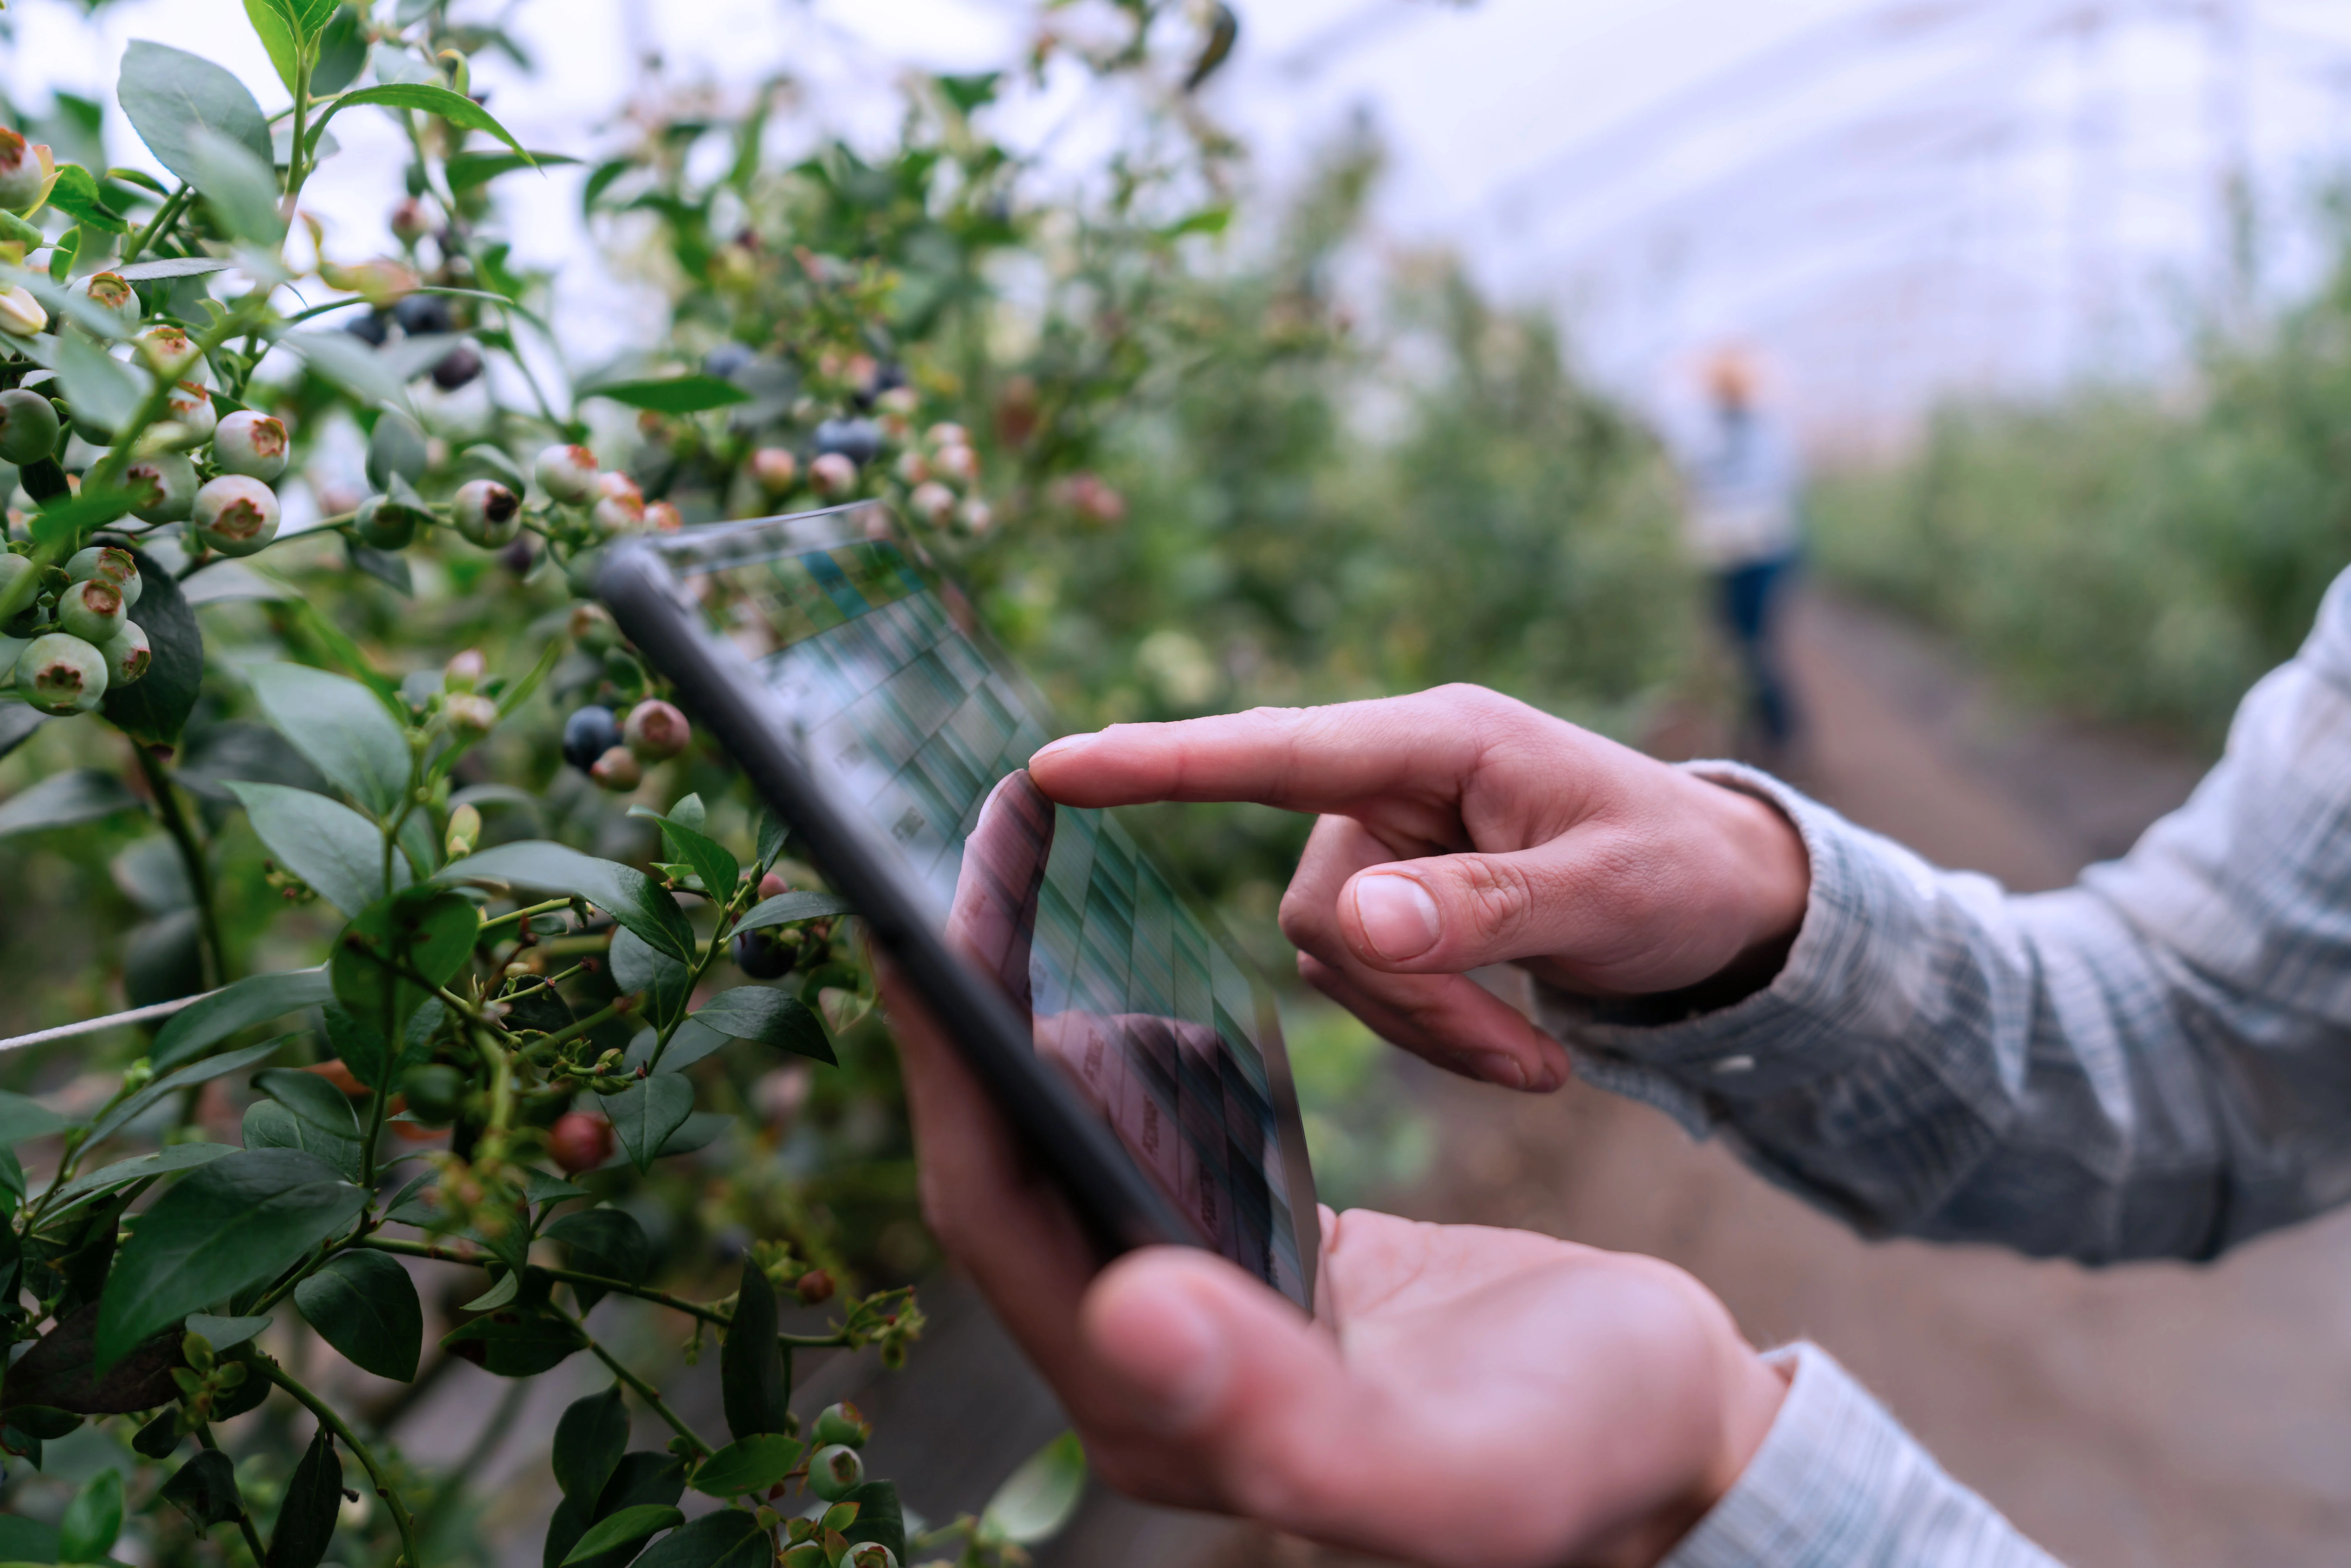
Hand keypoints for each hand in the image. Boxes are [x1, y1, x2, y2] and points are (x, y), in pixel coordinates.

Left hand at [883, 962, 1788, 1567]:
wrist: (1679, 1431)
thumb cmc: (1591, 1451)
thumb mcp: (1448, 1459)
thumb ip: (1279, 1415)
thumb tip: (1127, 1308)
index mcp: (1156, 1418)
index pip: (998, 1214)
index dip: (948, 1073)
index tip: (916, 926)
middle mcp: (1151, 1370)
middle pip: (1012, 1167)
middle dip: (969, 1022)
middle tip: (957, 868)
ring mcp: (1202, 1313)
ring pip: (1072, 1148)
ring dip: (1030, 1024)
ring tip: (1015, 896)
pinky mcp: (1259, 1264)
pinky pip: (1152, 1146)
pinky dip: (1124, 1060)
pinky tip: (1115, 987)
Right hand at [1029, 684, 1809, 1090]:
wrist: (1726, 904)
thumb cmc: (1679, 873)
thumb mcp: (1603, 893)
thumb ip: (1479, 907)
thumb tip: (1353, 922)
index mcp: (1440, 741)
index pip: (1274, 749)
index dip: (1160, 761)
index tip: (1053, 765)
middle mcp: (1395, 782)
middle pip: (1316, 905)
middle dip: (1409, 997)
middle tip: (1522, 1061)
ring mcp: (1388, 843)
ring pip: (1335, 958)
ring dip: (1428, 1026)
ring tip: (1534, 1060)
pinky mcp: (1395, 899)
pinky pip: (1363, 982)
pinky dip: (1433, 1031)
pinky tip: (1520, 1050)